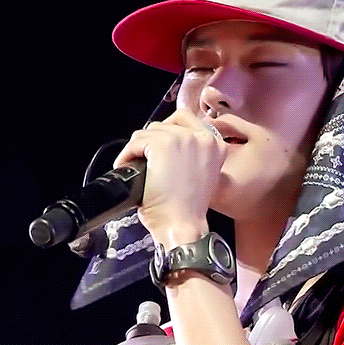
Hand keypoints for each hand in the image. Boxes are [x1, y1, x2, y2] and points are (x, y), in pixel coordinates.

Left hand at [112, 109, 226, 244]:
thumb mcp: (202, 174)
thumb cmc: (189, 209)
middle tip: (146, 161)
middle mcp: (202, 136)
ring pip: (148, 132)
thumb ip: (195, 154)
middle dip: (152, 142)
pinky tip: (127, 167)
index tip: (158, 148)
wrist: (182, 225)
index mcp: (216, 144)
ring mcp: (182, 138)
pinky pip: (136, 142)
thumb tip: (170, 144)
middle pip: (164, 124)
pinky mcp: (162, 144)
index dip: (168, 132)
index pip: (186, 118)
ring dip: (139, 148)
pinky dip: (127, 155)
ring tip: (136, 166)